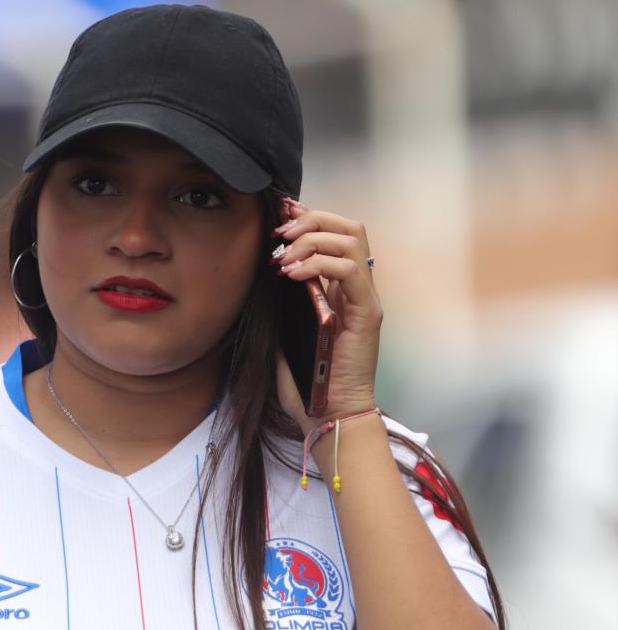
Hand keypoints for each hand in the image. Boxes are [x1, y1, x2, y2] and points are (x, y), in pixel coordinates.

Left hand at [272, 200, 380, 426]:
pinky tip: (293, 275)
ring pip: (352, 240)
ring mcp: (365, 300)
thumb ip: (280, 304)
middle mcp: (357, 289)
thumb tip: (260, 276)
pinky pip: (351, 271)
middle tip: (279, 235)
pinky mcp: (368, 314)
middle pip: (348, 227)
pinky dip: (320, 263)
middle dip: (311, 220)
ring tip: (284, 258)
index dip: (309, 216)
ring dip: (313, 239)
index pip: (335, 234)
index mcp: (341, 289)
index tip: (279, 214)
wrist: (329, 415)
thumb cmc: (308, 381)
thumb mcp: (284, 333)